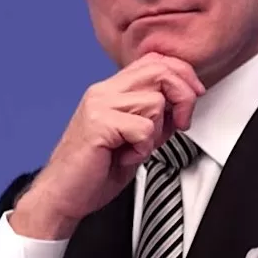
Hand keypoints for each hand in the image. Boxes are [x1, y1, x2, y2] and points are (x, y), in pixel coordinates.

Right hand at [10, 53, 204, 239]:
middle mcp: (104, 92)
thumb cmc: (95, 171)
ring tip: (137, 148)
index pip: (154, 60)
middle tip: (182, 122)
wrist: (62, 196)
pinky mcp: (99, 124)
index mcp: (111, 91)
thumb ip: (156, 117)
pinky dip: (143, 148)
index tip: (195, 95)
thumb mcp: (135, 138)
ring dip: (157, 132)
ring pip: (154, 102)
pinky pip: (143, 128)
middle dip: (183, 96)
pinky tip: (126, 157)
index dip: (182, 74)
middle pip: (159, 70)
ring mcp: (99, 105)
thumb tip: (184, 103)